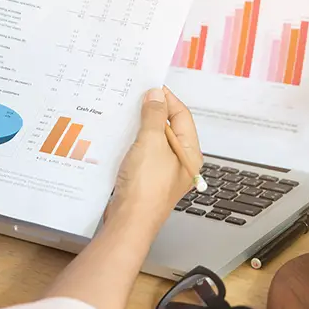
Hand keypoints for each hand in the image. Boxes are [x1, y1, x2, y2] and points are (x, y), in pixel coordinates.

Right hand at [106, 87, 202, 234]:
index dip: (166, 99)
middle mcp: (179, 162)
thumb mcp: (151, 143)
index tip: (150, 87)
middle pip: (168, 127)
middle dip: (151, 112)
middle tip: (135, 98)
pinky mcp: (145, 179)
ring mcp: (162, 172)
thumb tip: (156, 95)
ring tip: (125, 113)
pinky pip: (141, 153)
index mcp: (189, 153)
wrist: (129, 220)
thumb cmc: (146, 186)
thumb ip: (154, 116)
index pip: (182, 116)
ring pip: (152, 140)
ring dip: (139, 127)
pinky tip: (119, 136)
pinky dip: (132, 142)